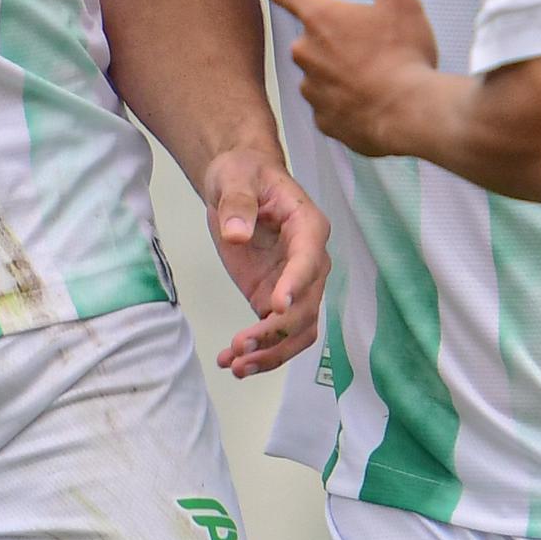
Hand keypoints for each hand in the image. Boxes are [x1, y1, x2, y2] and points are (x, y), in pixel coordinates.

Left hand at [199, 147, 328, 375]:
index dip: (296, 284)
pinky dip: (259, 352)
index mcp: (308, 227)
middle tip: (241, 345)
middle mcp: (310, 261)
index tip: (275, 306)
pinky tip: (230, 362)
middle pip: (307, 306)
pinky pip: (275, 332)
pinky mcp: (274, 298)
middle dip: (276, 332)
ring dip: (271, 353)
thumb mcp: (235, 177)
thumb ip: (237, 204)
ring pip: (297, 329)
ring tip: (236, 366)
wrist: (238, 183)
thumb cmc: (244, 173)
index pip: (309, 260)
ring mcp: (294, 284)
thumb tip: (237, 235)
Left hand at [235, 0, 446, 158]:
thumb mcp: (398, 1)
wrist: (414, 115)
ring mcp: (312, 90)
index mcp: (321, 18)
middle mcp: (307, 52)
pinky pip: (331, 106)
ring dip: (342, 73)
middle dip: (336, 40)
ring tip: (379, 78)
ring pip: (321, 74)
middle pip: (313, 38)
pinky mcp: (324, 121)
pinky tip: (373, 104)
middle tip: (373, 47)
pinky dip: (348, 103)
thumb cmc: (405, 55)